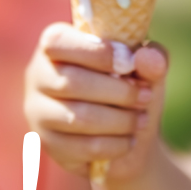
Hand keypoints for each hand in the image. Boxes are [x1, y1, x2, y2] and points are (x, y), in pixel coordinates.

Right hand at [24, 23, 168, 181]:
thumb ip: (152, 57)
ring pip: (77, 117)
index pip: (59, 42)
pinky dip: (115, 144)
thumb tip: (146, 58)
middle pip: (71, 82)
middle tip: (145, 97)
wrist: (129, 136)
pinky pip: (83, 147)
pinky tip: (129, 140)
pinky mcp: (48, 144)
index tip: (129, 64)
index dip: (96, 52)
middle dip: (118, 92)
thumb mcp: (147, 69)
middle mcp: (38, 75)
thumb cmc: (131, 89)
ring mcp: (38, 111)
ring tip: (141, 120)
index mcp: (55, 44)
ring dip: (120, 120)